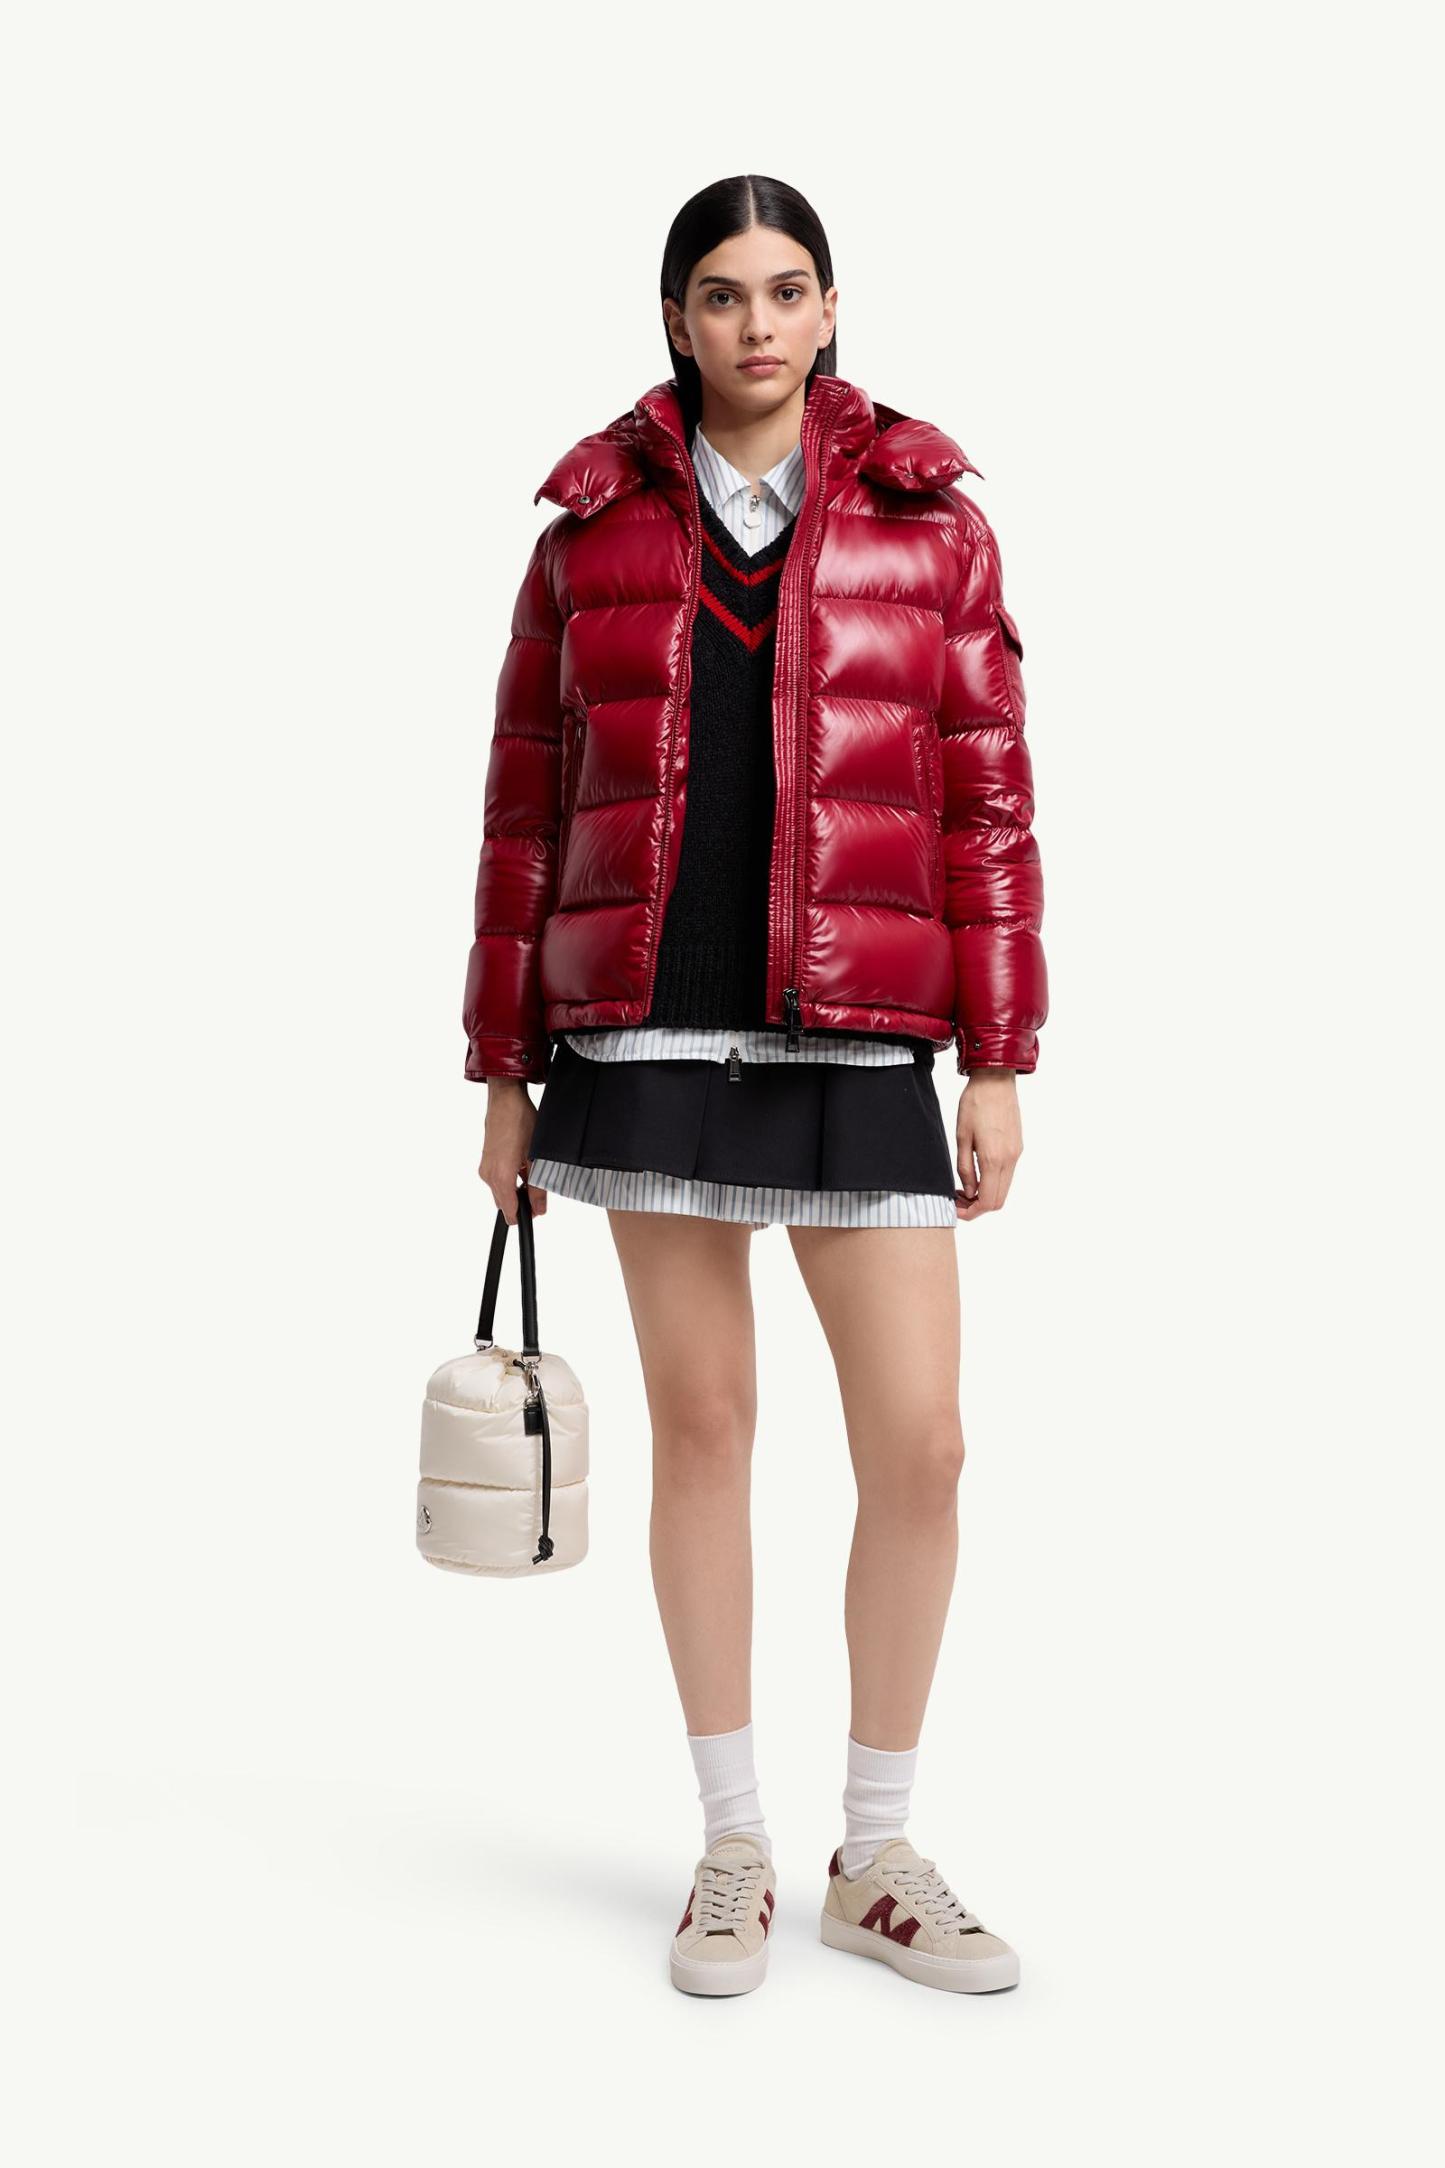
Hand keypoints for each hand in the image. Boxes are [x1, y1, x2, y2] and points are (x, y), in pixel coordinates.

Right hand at [478, 1078, 548, 1222]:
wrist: (505, 1099)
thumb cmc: (521, 1121)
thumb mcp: (536, 1156)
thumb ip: (537, 1187)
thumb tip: (539, 1209)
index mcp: (500, 1176)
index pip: (509, 1211)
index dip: (524, 1216)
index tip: (535, 1212)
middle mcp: (488, 1175)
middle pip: (504, 1202)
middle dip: (522, 1200)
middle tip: (539, 1186)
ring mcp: (485, 1167)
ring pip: (502, 1190)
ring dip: (516, 1186)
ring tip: (532, 1167)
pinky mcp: (486, 1160)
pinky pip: (498, 1178)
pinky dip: (511, 1176)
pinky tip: (523, 1161)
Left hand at [955, 1067, 1021, 1219]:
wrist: (995, 1080)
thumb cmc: (975, 1104)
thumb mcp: (962, 1137)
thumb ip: (965, 1168)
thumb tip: (969, 1191)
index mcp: (994, 1159)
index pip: (988, 1201)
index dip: (971, 1212)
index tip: (956, 1207)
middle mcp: (1010, 1159)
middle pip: (999, 1200)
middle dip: (978, 1207)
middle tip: (958, 1199)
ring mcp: (1017, 1153)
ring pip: (1004, 1188)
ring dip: (986, 1194)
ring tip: (965, 1186)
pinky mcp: (1018, 1147)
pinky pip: (1008, 1174)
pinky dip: (993, 1182)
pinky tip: (978, 1172)